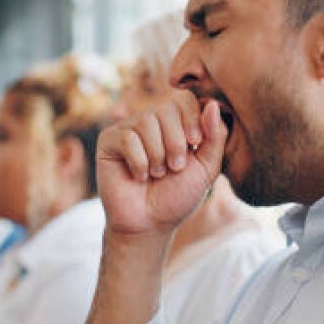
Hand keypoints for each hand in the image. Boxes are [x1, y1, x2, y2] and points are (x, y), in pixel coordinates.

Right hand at [96, 91, 227, 236]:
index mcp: (175, 124)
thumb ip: (215, 136)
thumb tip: (212, 103)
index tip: (195, 142)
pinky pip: (127, 138)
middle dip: (176, 142)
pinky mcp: (109, 141)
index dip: (192, 118)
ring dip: (157, 155)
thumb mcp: (206, 168)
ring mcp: (128, 129)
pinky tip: (139, 176)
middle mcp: (151, 121)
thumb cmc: (178, 197)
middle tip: (175, 168)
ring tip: (157, 174)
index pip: (186, 99)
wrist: (149, 224)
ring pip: (146, 122)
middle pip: (167, 109)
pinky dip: (139, 162)